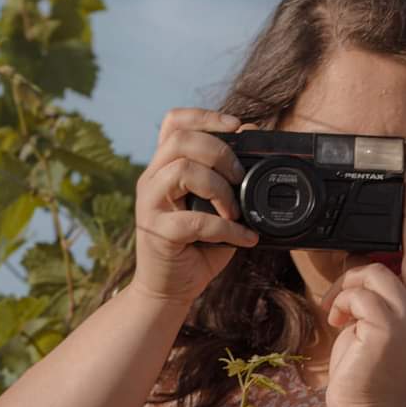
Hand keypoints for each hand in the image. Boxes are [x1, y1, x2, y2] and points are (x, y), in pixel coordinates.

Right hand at [130, 108, 259, 306]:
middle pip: (181, 140)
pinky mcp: (158, 233)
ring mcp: (150, 205)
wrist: (169, 290)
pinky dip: (227, 229)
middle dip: (220, 152)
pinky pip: (195, 221)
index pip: (174, 123)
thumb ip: (228, 181)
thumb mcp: (215, 209)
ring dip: (219, 187)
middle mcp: (151, 180)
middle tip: (240, 177)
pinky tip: (244, 239)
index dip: (204, 116)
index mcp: (164, 168)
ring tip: (236, 210)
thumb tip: (255, 145)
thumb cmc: (195, 248)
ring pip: (182, 169)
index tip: (235, 126)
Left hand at [320, 179, 405, 406]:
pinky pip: (358, 292)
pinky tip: (338, 323)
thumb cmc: (367, 375)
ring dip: (347, 288)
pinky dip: (341, 303)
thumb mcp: (378, 328)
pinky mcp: (389, 326)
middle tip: (389, 202)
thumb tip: (364, 263)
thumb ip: (380, 297)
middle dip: (397, 225)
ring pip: (373, 272)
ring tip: (339, 313)